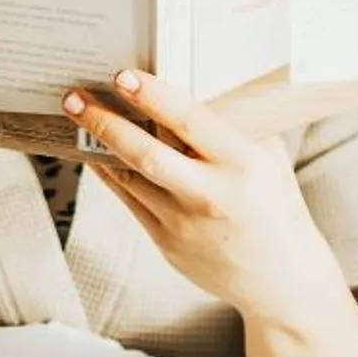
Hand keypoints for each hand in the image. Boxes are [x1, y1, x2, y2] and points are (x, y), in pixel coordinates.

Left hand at [64, 69, 337, 329]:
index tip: (122, 75)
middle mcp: (211, 195)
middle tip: (74, 96)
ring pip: (130, 178)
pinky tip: (95, 150)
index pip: (190, 122)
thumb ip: (231, 124)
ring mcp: (184, 225)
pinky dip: (110, 173)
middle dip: (106, 123)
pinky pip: (129, 200)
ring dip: (98, 145)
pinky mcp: (167, 245)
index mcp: (242, 165)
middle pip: (147, 154)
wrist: (283, 280)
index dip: (152, 96)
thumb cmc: (275, 204)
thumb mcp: (267, 156)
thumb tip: (185, 83)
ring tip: (75, 114)